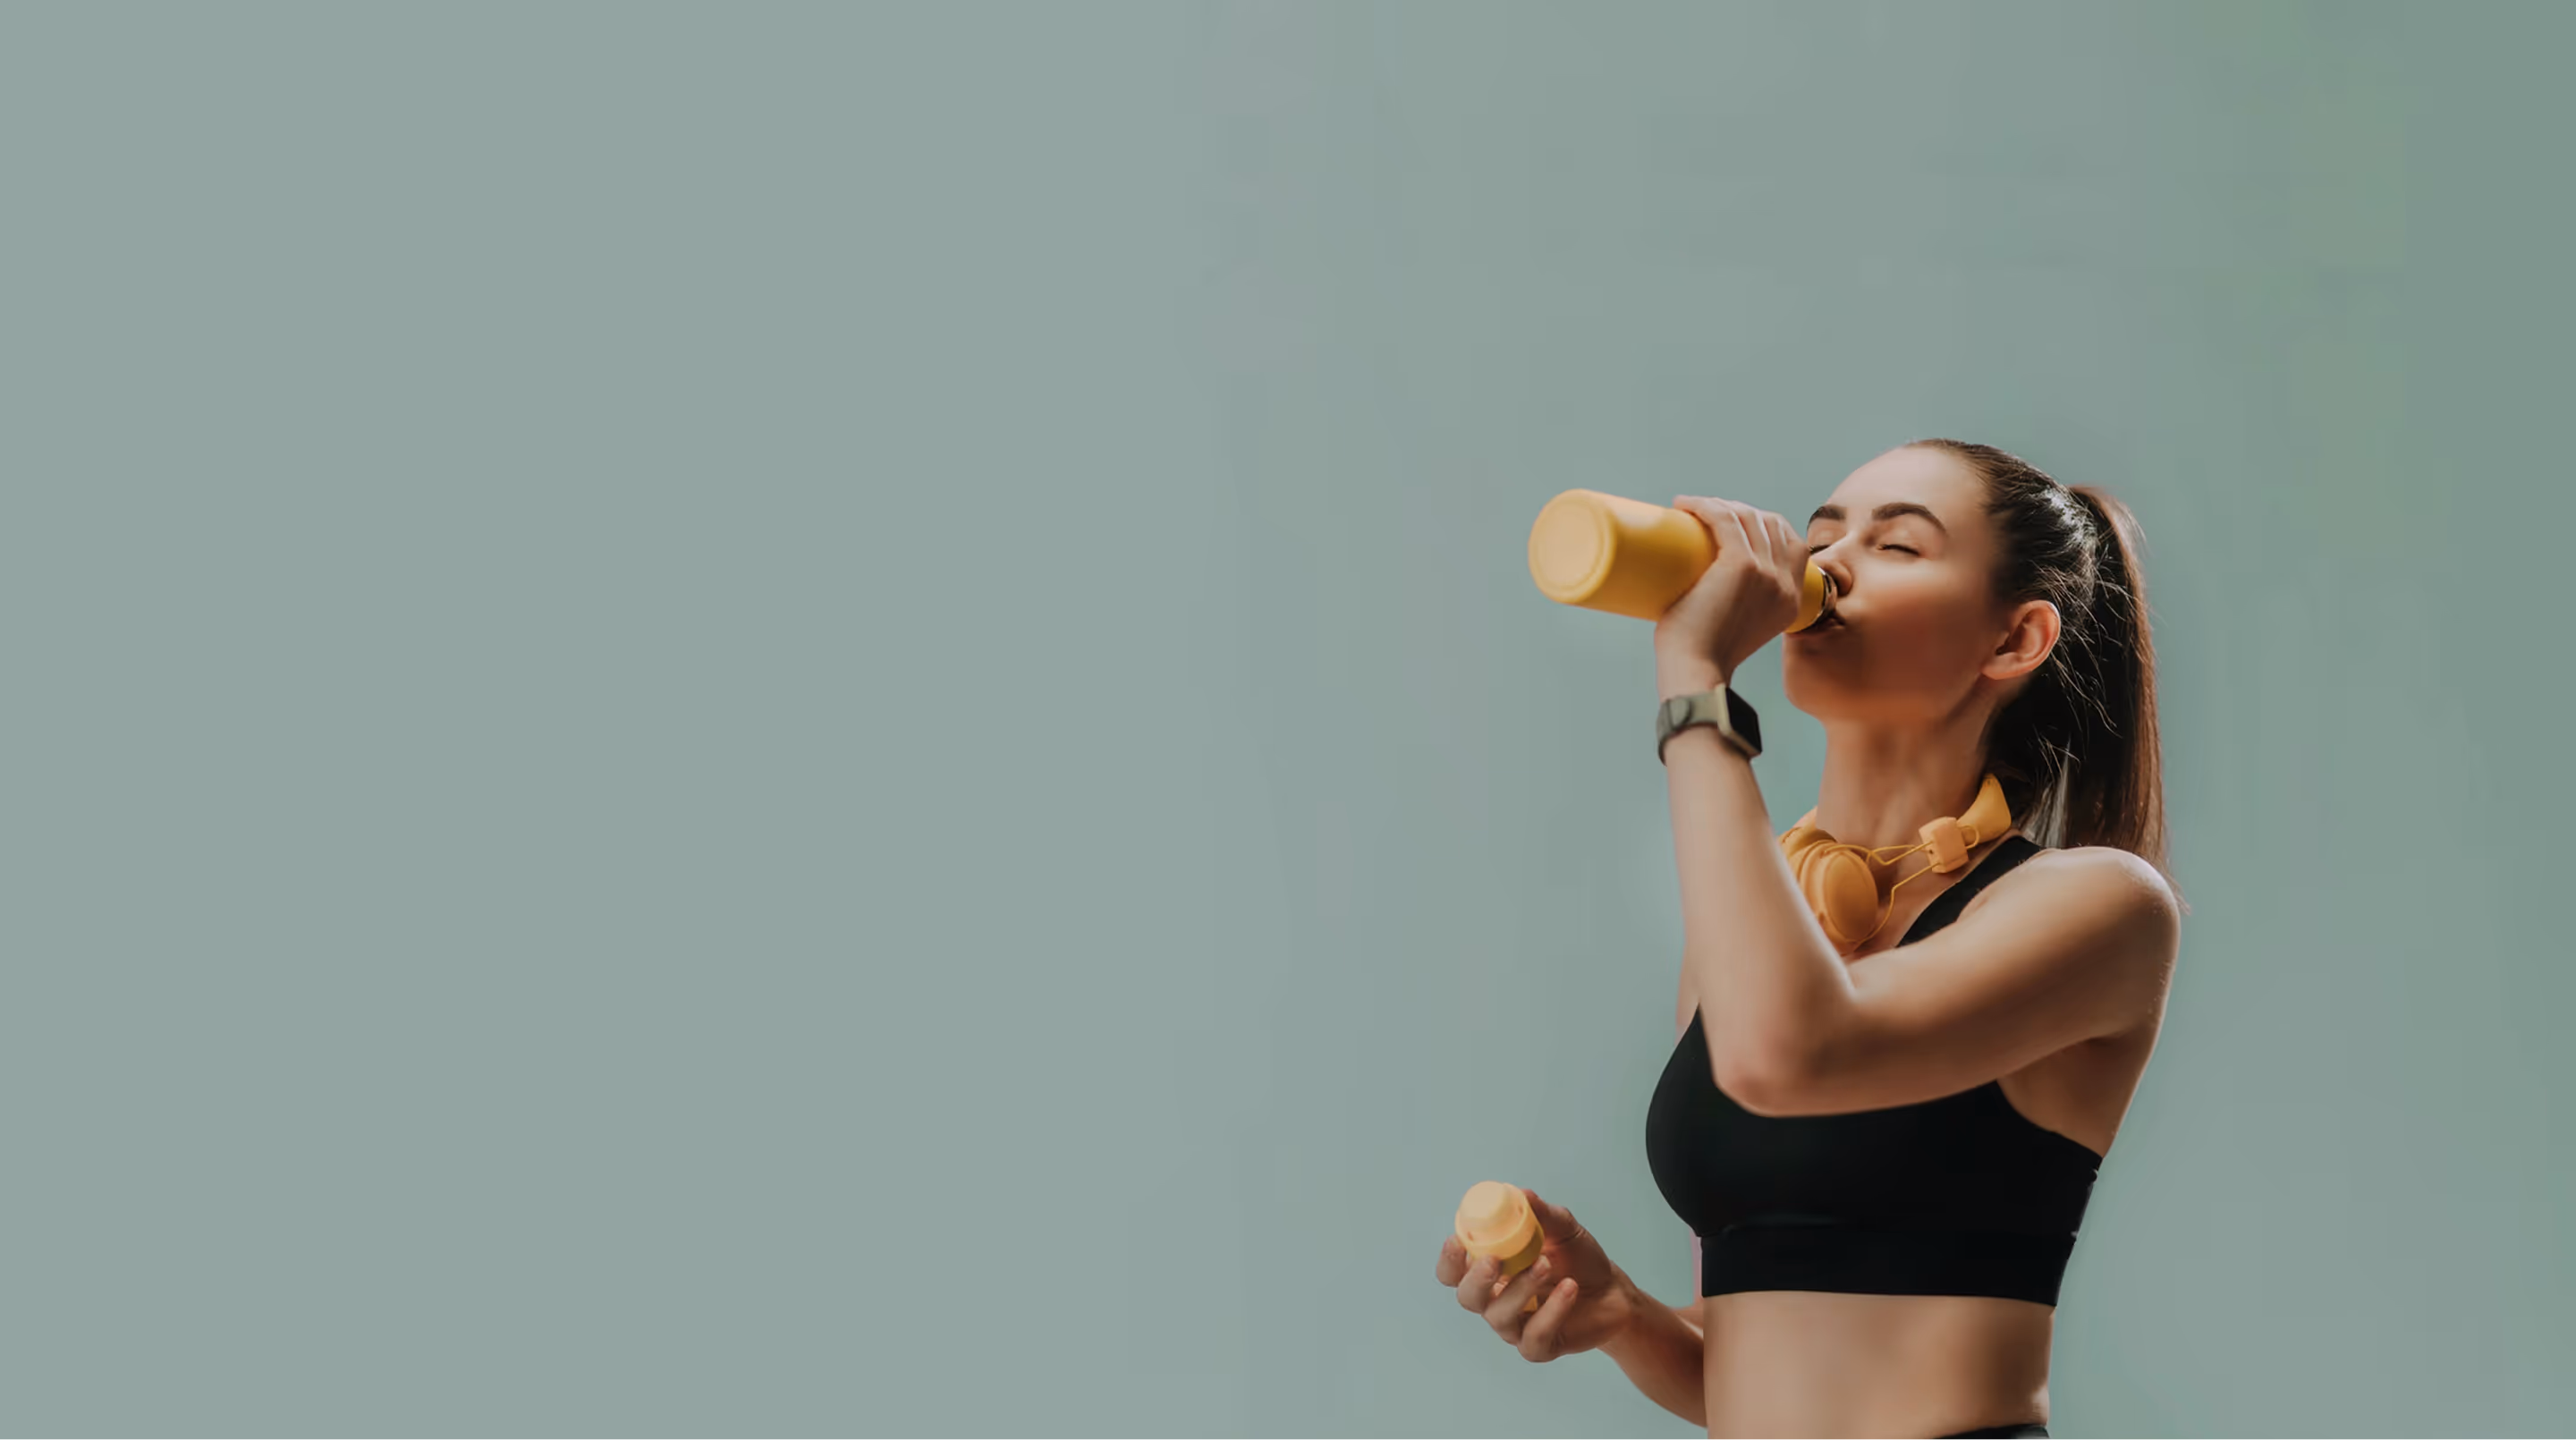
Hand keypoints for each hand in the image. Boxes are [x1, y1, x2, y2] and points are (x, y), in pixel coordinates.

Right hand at [1433, 1189, 1637, 1362]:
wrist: (1614, 1292)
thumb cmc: (1578, 1259)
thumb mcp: (1563, 1228)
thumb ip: (1540, 1213)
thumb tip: (1520, 1194)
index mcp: (1491, 1270)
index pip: (1453, 1271)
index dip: (1449, 1260)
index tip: (1458, 1240)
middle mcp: (1495, 1300)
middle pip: (1467, 1297)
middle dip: (1476, 1279)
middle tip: (1495, 1261)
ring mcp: (1515, 1326)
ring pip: (1500, 1316)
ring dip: (1521, 1288)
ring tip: (1548, 1265)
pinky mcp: (1538, 1347)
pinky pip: (1534, 1337)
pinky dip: (1551, 1311)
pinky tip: (1569, 1288)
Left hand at [1652, 496, 1806, 696]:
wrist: (1696, 672)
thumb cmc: (1702, 658)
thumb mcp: (1737, 632)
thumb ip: (1734, 613)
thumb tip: (1700, 592)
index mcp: (1792, 601)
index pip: (1793, 543)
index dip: (1766, 524)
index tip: (1734, 523)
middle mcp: (1785, 584)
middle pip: (1771, 524)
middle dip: (1740, 509)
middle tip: (1706, 516)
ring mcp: (1766, 573)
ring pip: (1748, 517)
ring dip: (1719, 504)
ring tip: (1691, 509)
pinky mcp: (1740, 565)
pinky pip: (1725, 519)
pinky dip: (1704, 505)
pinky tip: (1684, 504)